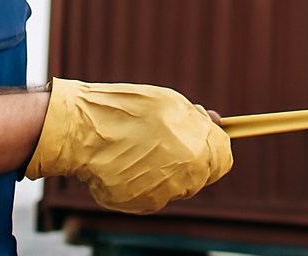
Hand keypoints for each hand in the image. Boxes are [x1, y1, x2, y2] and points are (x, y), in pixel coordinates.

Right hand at [25, 79, 231, 213]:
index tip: (201, 136)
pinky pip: (152, 192)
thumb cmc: (128, 111)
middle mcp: (183, 180)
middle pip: (201, 173)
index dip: (214, 145)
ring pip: (176, 183)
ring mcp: (160, 196)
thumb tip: (217, 123)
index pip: (223, 159)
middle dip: (190, 155)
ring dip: (166, 167)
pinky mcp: (139, 205)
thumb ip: (197, 118)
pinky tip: (127, 160)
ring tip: (140, 145)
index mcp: (197, 153)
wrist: (84, 132)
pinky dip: (145, 178)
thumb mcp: (169, 102)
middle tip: (165, 135)